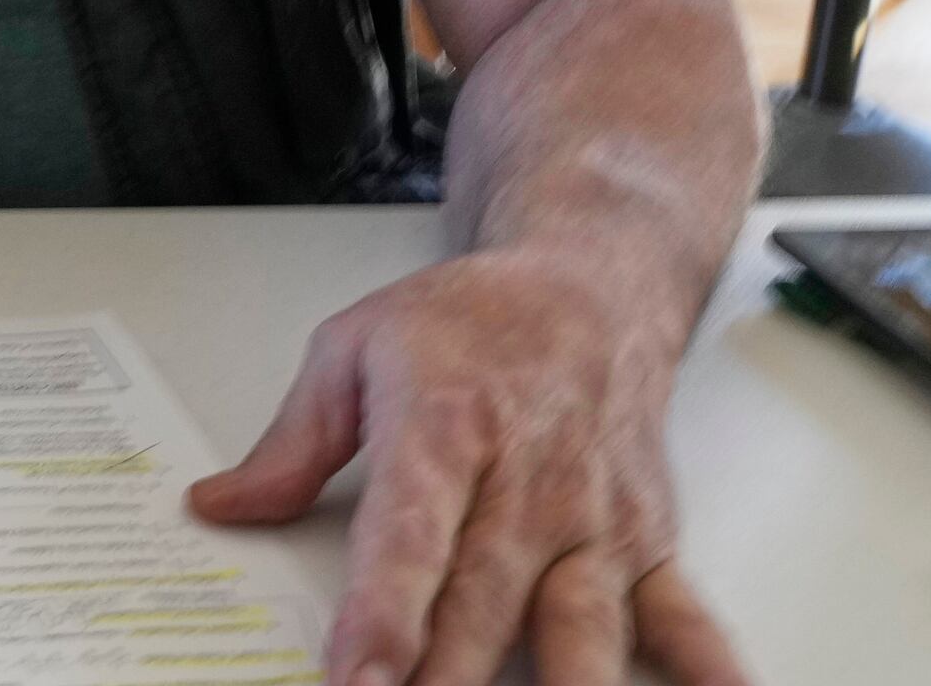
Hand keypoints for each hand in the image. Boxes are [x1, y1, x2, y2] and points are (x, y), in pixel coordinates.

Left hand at [188, 249, 748, 685]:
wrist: (590, 284)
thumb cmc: (468, 322)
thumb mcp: (352, 350)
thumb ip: (290, 444)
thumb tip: (220, 505)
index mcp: (445, 427)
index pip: (409, 537)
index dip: (383, 612)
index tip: (358, 675)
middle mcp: (530, 482)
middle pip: (486, 602)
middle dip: (448, 680)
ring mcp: (596, 519)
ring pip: (582, 627)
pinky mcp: (649, 542)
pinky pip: (685, 621)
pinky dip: (709, 672)